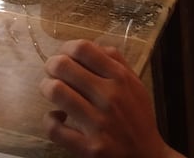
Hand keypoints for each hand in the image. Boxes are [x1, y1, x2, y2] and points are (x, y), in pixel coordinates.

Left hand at [40, 39, 179, 157]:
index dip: (66, 47)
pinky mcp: (88, 148)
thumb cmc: (138, 116)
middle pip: (63, 66)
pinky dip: (50, 120)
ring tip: (50, 90)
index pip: (83, 49)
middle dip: (51, 65)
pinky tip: (56, 118)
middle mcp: (109, 96)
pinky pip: (54, 128)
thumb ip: (116, 61)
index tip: (64, 54)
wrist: (146, 156)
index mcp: (120, 77)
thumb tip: (92, 46)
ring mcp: (97, 123)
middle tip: (52, 72)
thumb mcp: (135, 83)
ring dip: (46, 88)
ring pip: (56, 91)